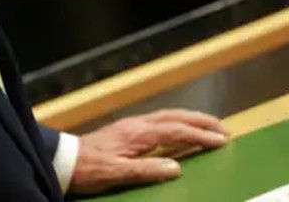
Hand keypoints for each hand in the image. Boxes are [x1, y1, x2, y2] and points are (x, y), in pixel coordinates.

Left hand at [69, 109, 229, 195]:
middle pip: (176, 117)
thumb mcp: (117, 173)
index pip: (177, 131)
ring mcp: (132, 125)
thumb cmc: (89, 168)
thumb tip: (177, 168)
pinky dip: (177, 123)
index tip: (222, 140)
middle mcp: (138, 124)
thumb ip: (147, 170)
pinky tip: (179, 131)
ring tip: (208, 126)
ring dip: (191, 120)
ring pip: (169, 116)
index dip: (201, 135)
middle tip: (224, 129)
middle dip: (201, 121)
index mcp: (139, 133)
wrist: (63, 159)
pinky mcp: (127, 130)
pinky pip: (160, 122)